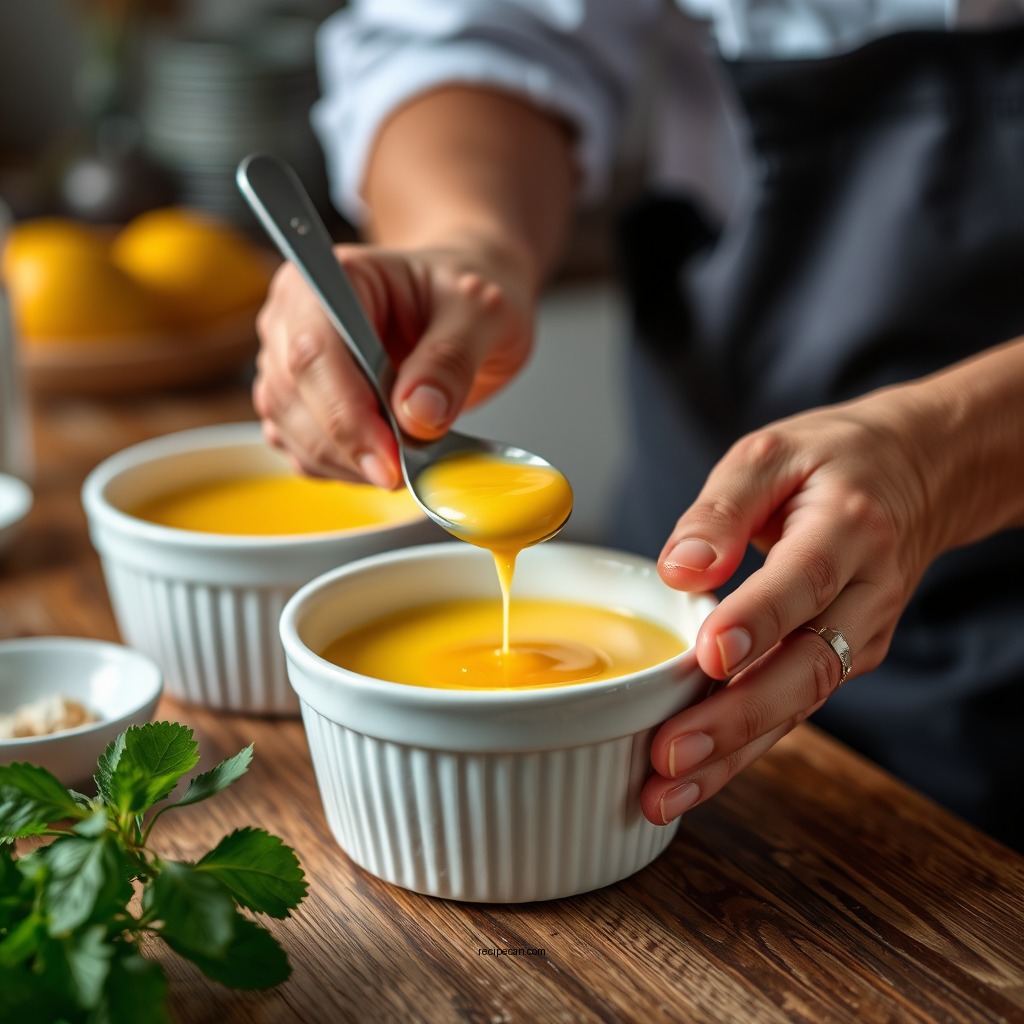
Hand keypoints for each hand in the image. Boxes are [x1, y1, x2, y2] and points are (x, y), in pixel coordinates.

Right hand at [253, 242, 535, 486]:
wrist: (460, 309)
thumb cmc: (462, 295)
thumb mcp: (481, 313)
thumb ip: (452, 358)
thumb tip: (418, 413)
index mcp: (334, 277)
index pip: (314, 351)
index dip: (346, 413)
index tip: (390, 458)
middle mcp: (296, 316)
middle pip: (292, 395)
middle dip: (350, 446)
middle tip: (405, 470)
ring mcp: (288, 361)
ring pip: (290, 430)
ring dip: (347, 463)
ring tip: (405, 461)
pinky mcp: (297, 403)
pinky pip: (301, 450)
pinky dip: (342, 469)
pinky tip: (384, 460)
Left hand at [640, 386, 956, 824]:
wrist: (915, 476)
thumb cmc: (830, 462)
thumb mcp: (770, 454)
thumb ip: (722, 509)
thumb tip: (680, 568)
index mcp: (848, 528)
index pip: (805, 579)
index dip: (758, 620)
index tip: (710, 656)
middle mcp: (865, 594)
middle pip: (806, 666)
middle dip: (736, 718)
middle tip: (669, 754)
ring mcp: (861, 635)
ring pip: (799, 704)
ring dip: (733, 753)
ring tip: (664, 792)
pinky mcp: (844, 659)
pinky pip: (794, 708)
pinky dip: (745, 747)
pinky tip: (694, 777)